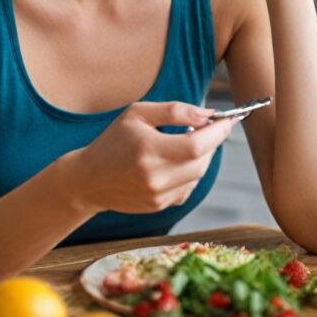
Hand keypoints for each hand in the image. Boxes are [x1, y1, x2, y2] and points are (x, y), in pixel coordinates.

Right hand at [74, 101, 234, 213]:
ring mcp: (158, 196)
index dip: (218, 132)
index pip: (197, 145)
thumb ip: (175, 110)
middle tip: (207, 128)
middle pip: (202, 161)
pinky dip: (190, 173)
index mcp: (148, 150)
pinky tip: (174, 163)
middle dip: (211, 142)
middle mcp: (155, 177)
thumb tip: (209, 114)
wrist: (89, 180)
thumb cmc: (113, 140)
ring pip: (198, 175)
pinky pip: (188, 188)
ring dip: (201, 157)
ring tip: (184, 143)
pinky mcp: (160, 206)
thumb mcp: (137, 113)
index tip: (228, 119)